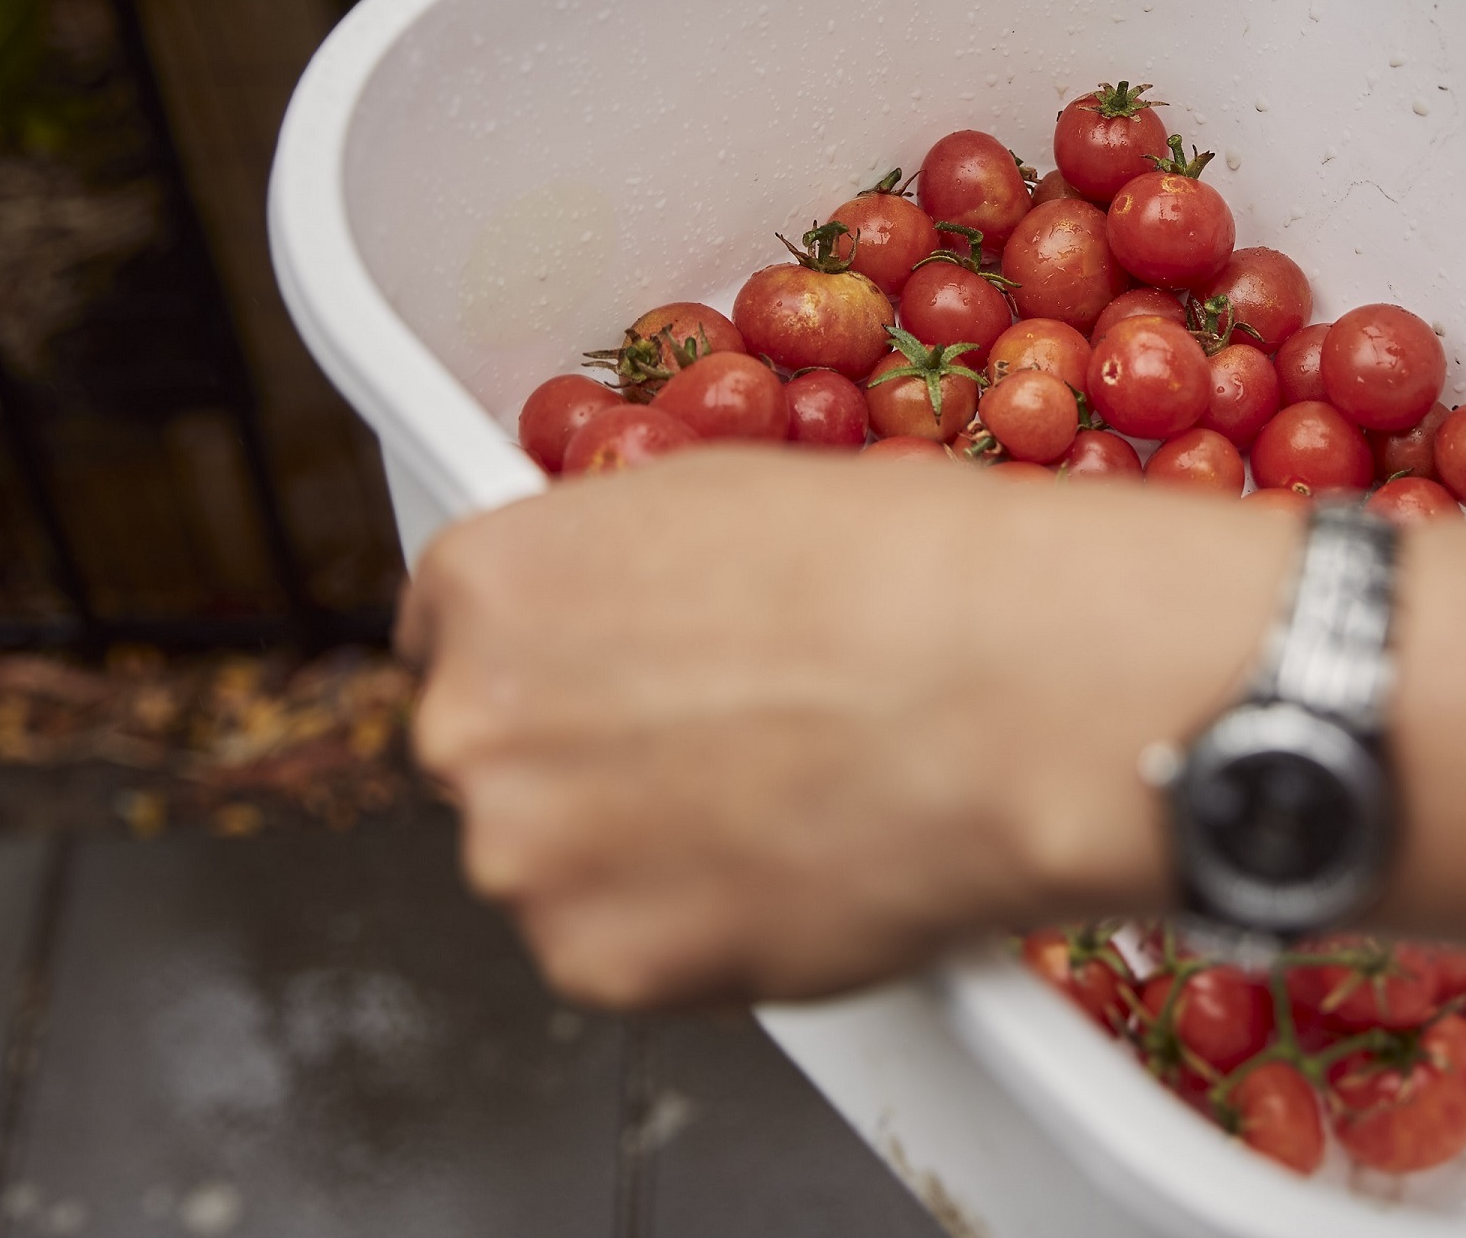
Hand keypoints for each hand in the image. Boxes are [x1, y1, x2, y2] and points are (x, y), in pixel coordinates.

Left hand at [397, 447, 1285, 1005]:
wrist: (1013, 691)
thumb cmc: (910, 573)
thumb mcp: (728, 498)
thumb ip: (622, 567)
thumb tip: (624, 612)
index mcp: (491, 583)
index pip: (452, 634)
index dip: (552, 658)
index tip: (608, 679)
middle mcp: (472, 723)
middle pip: (496, 759)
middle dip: (590, 760)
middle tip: (720, 747)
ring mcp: (527, 856)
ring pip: (560, 866)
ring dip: (640, 853)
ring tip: (781, 802)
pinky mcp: (601, 966)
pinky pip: (626, 957)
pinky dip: (695, 932)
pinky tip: (792, 866)